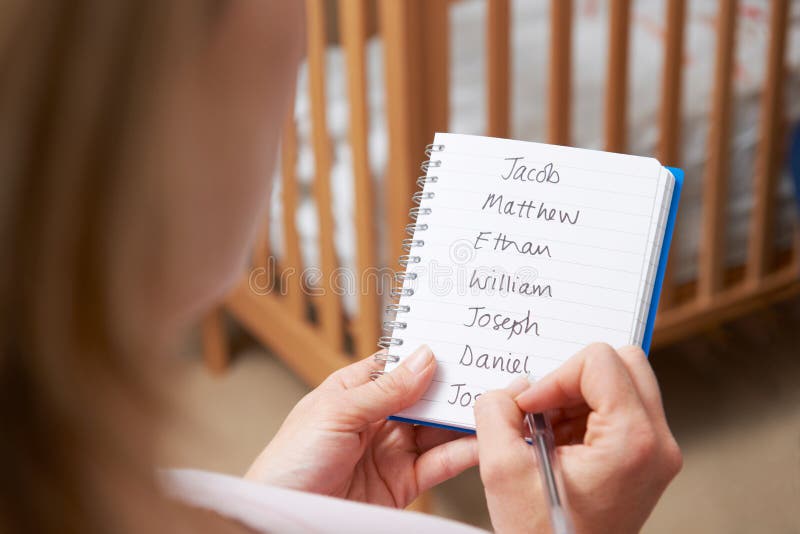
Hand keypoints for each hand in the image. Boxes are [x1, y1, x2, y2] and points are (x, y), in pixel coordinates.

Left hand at [245, 345, 477, 507]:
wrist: (283, 517)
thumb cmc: (289, 463)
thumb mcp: (336, 413)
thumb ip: (385, 390)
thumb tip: (424, 359)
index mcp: (352, 392)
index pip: (397, 365)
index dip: (426, 355)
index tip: (460, 343)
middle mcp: (375, 418)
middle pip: (423, 396)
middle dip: (453, 385)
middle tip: (487, 372)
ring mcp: (390, 450)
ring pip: (436, 428)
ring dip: (463, 417)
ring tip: (493, 403)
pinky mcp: (403, 483)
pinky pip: (439, 463)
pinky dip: (464, 452)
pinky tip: (482, 439)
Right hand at [474, 343, 681, 533]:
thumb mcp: (502, 469)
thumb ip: (496, 411)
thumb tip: (512, 388)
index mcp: (633, 441)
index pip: (600, 361)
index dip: (555, 376)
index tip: (529, 407)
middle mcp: (658, 442)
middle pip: (624, 361)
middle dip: (572, 377)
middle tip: (542, 408)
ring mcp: (657, 451)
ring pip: (621, 381)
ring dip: (576, 396)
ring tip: (546, 432)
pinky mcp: (646, 458)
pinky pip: (618, 406)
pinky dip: (584, 413)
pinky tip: (557, 443)